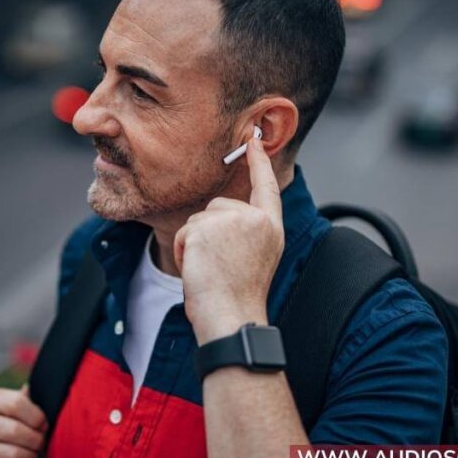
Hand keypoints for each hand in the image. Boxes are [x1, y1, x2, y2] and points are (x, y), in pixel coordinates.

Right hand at [0, 385, 47, 457]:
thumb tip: (30, 388)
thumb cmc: (14, 429)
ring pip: (13, 455)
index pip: (16, 403)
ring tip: (30, 456)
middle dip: (36, 440)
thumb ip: (26, 400)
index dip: (37, 417)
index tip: (43, 425)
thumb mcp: (19, 410)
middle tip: (39, 444)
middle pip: (15, 430)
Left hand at [173, 134, 284, 344]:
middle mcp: (255, 219)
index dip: (259, 163)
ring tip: (212, 271)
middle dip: (208, 232)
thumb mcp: (255, 257)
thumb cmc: (238, 297)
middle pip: (218, 206)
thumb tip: (219, 215)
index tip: (252, 140)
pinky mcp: (207, 227)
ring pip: (199, 220)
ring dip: (196, 245)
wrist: (231, 316)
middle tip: (220, 266)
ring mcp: (232, 220)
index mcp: (271, 228)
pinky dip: (185, 252)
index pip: (265, 187)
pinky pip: (186, 232)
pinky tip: (200, 270)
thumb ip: (245, 230)